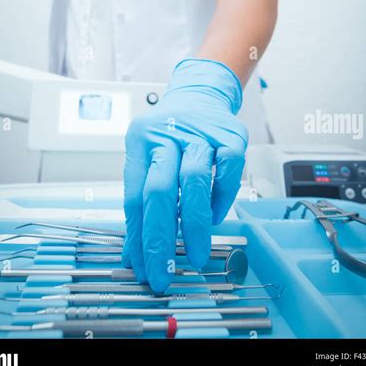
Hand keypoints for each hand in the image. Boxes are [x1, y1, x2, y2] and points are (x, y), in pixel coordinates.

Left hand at [121, 57, 247, 292]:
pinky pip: (227, 171)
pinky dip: (221, 199)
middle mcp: (167, 133)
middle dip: (161, 238)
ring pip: (194, 181)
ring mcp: (201, 132)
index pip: (134, 195)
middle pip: (159, 189)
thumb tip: (136, 254)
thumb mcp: (148, 155)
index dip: (137, 237)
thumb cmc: (170, 134)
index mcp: (141, 140)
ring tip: (196, 254)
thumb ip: (143, 200)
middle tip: (165, 272)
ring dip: (194, 224)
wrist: (200, 93)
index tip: (142, 268)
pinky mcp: (231, 135)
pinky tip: (215, 215)